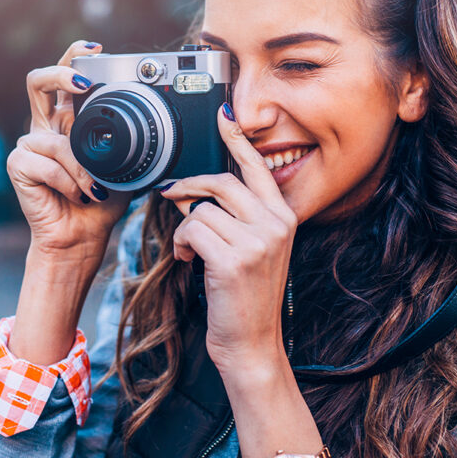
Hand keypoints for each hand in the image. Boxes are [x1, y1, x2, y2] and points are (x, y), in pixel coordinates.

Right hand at [7, 40, 129, 272]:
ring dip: (81, 167)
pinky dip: (70, 183)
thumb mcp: (126, 166)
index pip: (66, 77)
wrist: (80, 236)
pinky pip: (48, 165)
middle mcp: (47, 127)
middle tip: (85, 82)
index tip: (98, 49)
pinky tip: (79, 196)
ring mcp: (30, 145)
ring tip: (96, 188)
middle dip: (62, 74)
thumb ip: (133, 143)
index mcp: (70, 120)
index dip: (75, 56)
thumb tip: (164, 126)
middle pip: (38, 81)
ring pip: (54, 139)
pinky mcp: (19, 166)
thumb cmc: (102, 200)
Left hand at [159, 103, 297, 373]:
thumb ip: (239, 216)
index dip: (236, 139)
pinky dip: (181, 244)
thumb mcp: (255, 250)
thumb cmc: (245, 296)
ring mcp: (257, 242)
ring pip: (201, 209)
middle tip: (173, 197)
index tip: (224, 115)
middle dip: (190, 188)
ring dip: (185, 228)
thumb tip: (196, 186)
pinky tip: (187, 260)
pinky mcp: (234, 259)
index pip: (257, 167)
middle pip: (221, 182)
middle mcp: (275, 224)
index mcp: (283, 217)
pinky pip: (192, 229)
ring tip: (189, 249)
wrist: (252, 343)